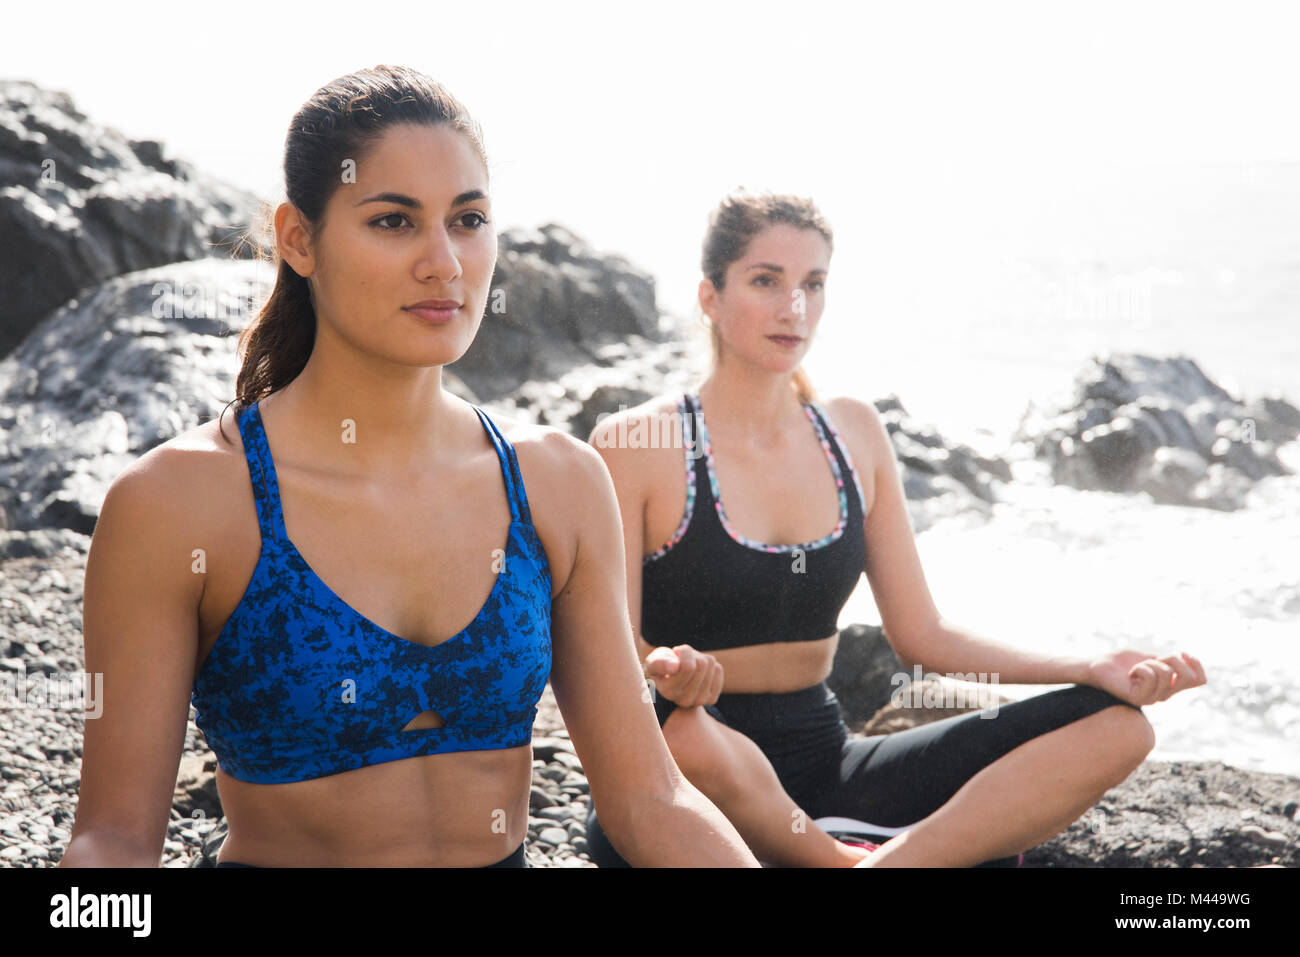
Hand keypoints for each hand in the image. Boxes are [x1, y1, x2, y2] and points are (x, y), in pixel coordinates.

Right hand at [643, 645, 723, 706]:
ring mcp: (700, 701)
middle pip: (701, 664)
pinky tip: (699, 671)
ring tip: (690, 665)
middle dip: (692, 655)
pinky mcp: (712, 698)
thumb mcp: (654, 661)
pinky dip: (710, 664)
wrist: (672, 680)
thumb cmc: (661, 666)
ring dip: (700, 658)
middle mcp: (685, 701)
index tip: (675, 655)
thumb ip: (660, 663)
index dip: (683, 652)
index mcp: (669, 692)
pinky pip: (718, 670)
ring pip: (710, 664)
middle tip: (683, 660)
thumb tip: (674, 666)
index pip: (688, 666)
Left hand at [1086, 649, 1206, 706]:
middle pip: (1188, 677)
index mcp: (1170, 685)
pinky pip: (1150, 676)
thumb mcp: (1152, 657)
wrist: (1099, 665)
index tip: (1182, 653)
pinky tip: (1130, 673)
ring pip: (1167, 673)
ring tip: (1137, 667)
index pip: (1199, 680)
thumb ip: (1169, 662)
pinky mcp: (1139, 698)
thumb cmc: (1124, 661)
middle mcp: (1165, 694)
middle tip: (1155, 658)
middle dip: (1173, 660)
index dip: (1196, 664)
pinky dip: (1140, 668)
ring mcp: (1152, 699)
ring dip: (1150, 662)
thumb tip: (1188, 658)